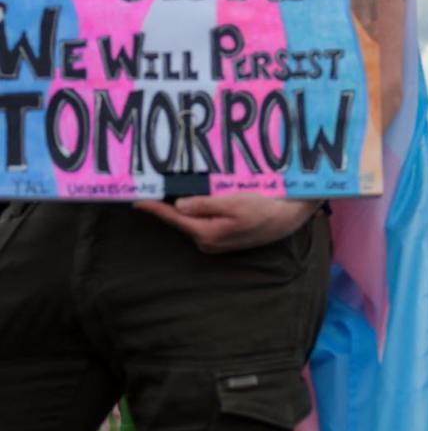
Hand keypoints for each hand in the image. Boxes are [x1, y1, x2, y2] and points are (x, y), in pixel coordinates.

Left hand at [136, 194, 319, 252]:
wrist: (287, 219)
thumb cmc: (263, 209)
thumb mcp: (234, 202)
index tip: (137, 201)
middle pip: (182, 220)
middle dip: (171, 206)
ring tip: (180, 192)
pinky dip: (200, 213)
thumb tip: (179, 206)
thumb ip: (204, 205)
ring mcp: (215, 243)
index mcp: (206, 233)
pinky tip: (203, 201)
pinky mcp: (223, 239)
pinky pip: (204, 224)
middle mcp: (207, 242)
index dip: (155, 209)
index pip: (174, 219)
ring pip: (193, 222)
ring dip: (188, 209)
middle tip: (160, 188)